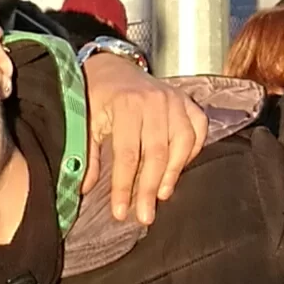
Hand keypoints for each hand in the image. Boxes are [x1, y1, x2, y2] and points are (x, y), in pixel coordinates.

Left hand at [80, 62, 207, 229]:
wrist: (112, 66)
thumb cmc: (97, 96)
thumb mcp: (86, 121)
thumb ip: (87, 155)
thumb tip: (84, 189)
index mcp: (126, 106)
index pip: (128, 155)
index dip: (124, 186)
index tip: (120, 213)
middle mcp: (155, 102)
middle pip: (157, 154)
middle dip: (149, 189)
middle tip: (145, 217)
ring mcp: (175, 100)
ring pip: (182, 143)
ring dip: (172, 173)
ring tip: (161, 195)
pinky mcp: (187, 101)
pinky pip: (198, 129)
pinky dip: (193, 150)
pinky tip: (179, 167)